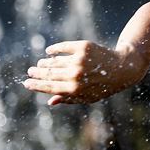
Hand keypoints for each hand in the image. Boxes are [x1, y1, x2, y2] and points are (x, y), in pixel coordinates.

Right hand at [23, 41, 147, 105]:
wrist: (123, 68)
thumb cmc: (105, 86)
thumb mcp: (88, 97)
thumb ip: (69, 99)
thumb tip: (50, 102)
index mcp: (74, 89)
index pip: (48, 87)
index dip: (35, 85)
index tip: (26, 83)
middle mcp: (75, 74)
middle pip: (48, 73)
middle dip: (37, 73)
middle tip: (31, 71)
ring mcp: (79, 60)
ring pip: (55, 61)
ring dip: (45, 62)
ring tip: (41, 63)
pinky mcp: (84, 47)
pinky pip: (63, 47)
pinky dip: (54, 50)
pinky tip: (50, 52)